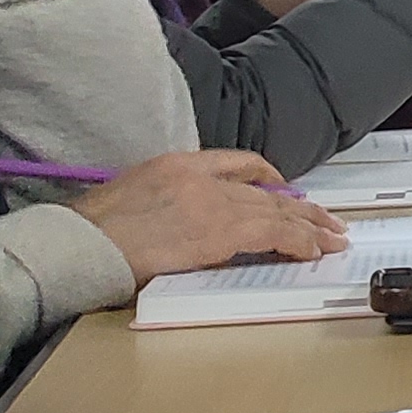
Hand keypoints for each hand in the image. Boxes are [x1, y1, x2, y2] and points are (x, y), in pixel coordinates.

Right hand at [70, 151, 346, 281]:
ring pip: (275, 212)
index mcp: (176, 164)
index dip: (267, 176)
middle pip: (263, 190)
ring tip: (331, 239)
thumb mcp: (132, 198)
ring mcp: (210, 202)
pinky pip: (272, 233)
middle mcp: (199, 177)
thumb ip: (172, 202)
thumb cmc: (92, 232)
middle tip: (326, 221)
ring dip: (309, 227)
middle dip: (300, 208)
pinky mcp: (218, 231)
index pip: (235, 161)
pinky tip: (311, 250)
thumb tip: (197, 227)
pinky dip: (297, 241)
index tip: (284, 189)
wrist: (79, 243)